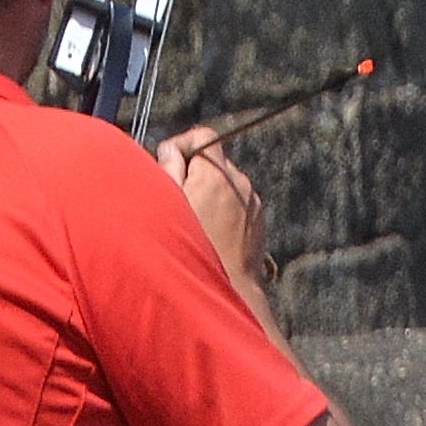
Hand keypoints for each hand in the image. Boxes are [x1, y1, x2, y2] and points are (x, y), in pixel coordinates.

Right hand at [157, 131, 268, 291]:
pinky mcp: (258, 220)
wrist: (228, 289)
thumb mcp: (169, 207)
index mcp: (216, 175)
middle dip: (193, 171)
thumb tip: (169, 150)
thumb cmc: (193, 250)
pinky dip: (223, 208)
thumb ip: (168, 170)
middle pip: (213, 161)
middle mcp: (239, 183)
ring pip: (225, 183)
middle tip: (175, 196)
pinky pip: (237, 203)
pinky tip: (210, 232)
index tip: (168, 162)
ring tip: (193, 219)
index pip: (204, 136)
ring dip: (208, 191)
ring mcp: (252, 202)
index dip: (182, 144)